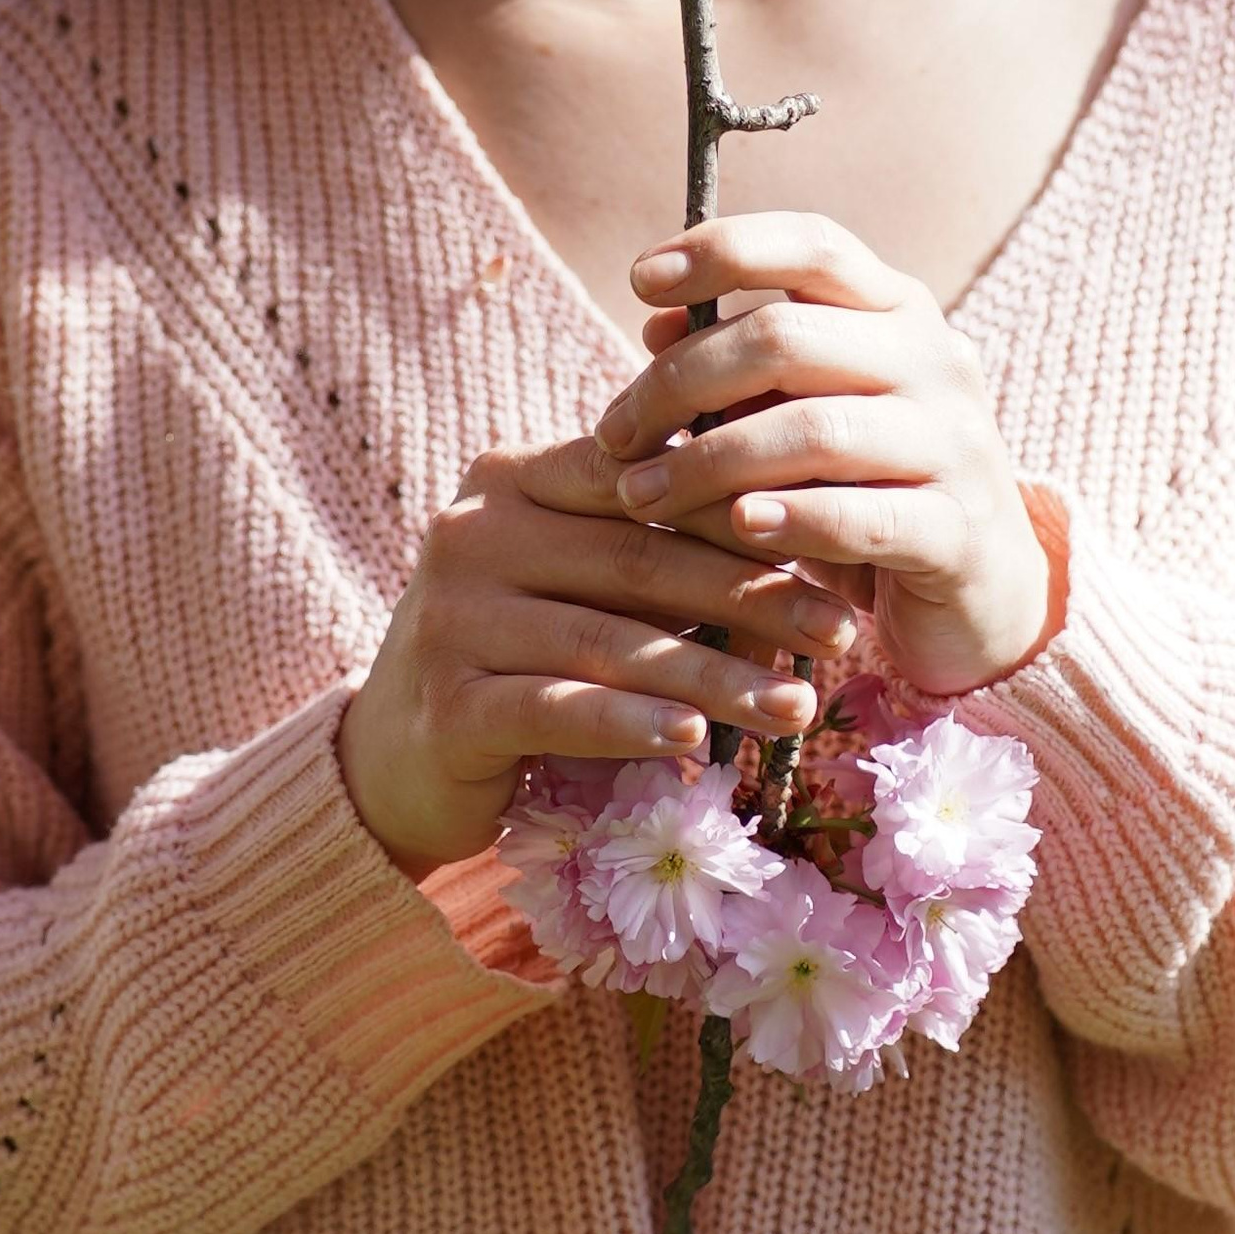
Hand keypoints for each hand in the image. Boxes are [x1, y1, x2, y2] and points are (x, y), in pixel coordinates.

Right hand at [337, 437, 856, 879]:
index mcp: (511, 477)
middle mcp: (473, 530)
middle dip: (751, 598)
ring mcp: (452, 617)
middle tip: (839, 632)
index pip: (642, 480)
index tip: (832, 547)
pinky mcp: (447, 702)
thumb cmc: (520, 654)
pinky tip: (696, 741)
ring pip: (611, 641)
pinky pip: (559, 710)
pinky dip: (633, 724)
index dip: (740, 512)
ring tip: (799, 703)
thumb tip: (800, 534)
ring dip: (717, 675)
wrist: (395, 757)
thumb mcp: (575, 579)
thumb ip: (649, 544)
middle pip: (637, 560)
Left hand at [595, 215, 1058, 702]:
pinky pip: (863, 517)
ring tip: (640, 495)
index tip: (640, 279)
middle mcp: (936, 360)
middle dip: (682, 381)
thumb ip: (746, 364)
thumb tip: (658, 322)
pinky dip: (792, 519)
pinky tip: (737, 527)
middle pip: (789, 336)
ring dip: (710, 462)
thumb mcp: (807, 408)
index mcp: (899, 309)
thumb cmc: (868, 483)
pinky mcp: (959, 531)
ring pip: (815, 430)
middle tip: (614, 433)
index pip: (814, 245)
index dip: (725, 249)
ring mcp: (956, 444)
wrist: (982, 591)